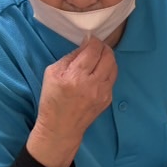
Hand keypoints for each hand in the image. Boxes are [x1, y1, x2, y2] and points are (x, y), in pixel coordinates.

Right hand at [29, 36, 117, 166]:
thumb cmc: (52, 100)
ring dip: (108, 58)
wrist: (61, 128)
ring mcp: (103, 93)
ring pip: (114, 67)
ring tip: (99, 57)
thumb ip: (70, 57)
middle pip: (108, 56)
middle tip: (95, 46)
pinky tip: (98, 72)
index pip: (94, 50)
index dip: (93, 40)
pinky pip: (112, 79)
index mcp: (76, 76)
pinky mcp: (108, 99)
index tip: (89, 38)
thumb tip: (84, 46)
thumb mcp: (52, 73)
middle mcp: (93, 84)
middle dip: (103, 47)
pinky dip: (107, 71)